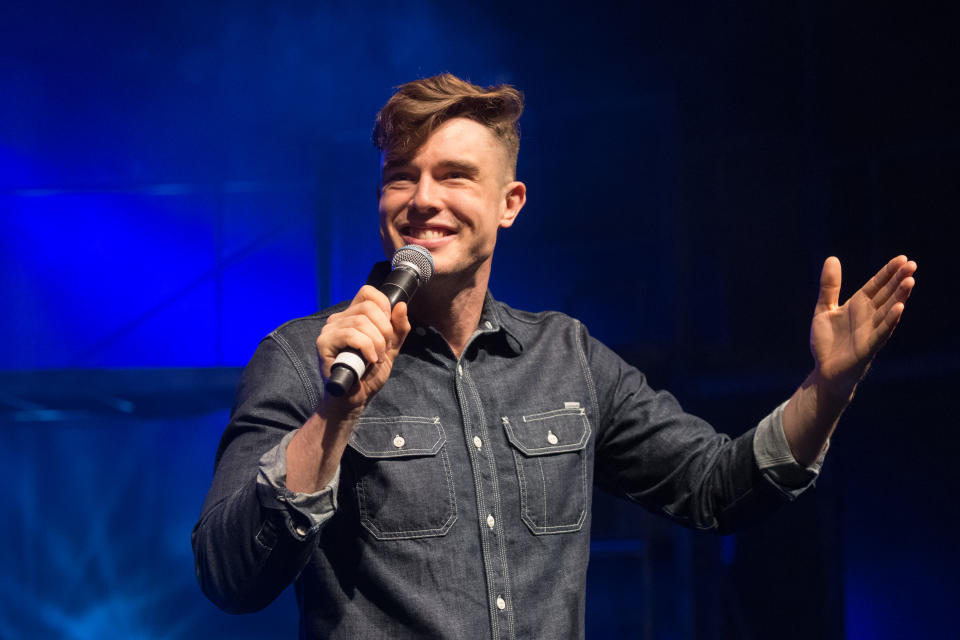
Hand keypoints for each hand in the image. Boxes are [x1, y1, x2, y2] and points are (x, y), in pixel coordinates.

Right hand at [316, 285, 411, 409]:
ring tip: (377, 358)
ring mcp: (329, 330)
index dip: (384, 306)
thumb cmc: (368, 374)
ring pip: (361, 322)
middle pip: (369, 307)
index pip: (368, 292)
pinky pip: (350, 335)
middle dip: (385, 330)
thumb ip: (398, 328)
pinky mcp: (324, 343)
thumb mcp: (390, 348)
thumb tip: (401, 305)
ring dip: (377, 342)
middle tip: (384, 349)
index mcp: (353, 316)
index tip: (388, 329)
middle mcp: (339, 319)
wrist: (354, 399)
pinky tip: (369, 360)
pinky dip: (366, 347)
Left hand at [809, 255, 915, 397]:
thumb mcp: (824, 309)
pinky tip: (899, 307)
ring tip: (910, 280)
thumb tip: (832, 258)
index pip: (876, 285)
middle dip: (898, 280)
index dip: (888, 272)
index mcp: (858, 305)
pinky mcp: (869, 346)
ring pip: (889, 310)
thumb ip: (829, 286)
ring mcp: (871, 330)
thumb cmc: (827, 342)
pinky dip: (890, 320)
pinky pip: (882, 331)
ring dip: (900, 296)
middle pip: (887, 294)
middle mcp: (868, 316)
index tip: (902, 258)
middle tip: (911, 264)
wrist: (824, 371)